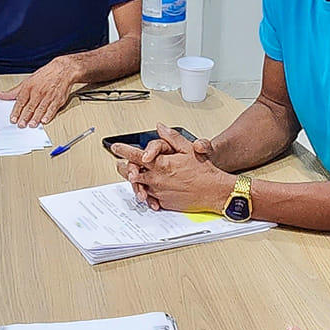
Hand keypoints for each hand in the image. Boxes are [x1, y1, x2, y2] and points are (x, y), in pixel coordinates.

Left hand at [0, 59, 79, 125]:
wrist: (62, 70)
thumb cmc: (44, 76)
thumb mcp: (27, 81)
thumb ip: (13, 91)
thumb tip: (0, 95)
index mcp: (29, 87)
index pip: (21, 101)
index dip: (16, 111)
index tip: (13, 119)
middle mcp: (38, 92)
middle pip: (30, 106)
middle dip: (25, 117)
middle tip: (21, 125)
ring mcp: (48, 96)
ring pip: (40, 108)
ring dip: (36, 118)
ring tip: (31, 124)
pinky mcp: (58, 99)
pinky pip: (52, 109)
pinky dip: (48, 115)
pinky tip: (45, 120)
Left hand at [116, 126, 234, 212]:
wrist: (214, 191)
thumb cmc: (204, 171)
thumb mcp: (188, 149)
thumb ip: (172, 137)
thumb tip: (160, 127)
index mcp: (161, 164)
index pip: (135, 156)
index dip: (123, 150)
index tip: (115, 147)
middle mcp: (157, 179)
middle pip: (131, 173)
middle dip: (124, 168)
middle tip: (120, 164)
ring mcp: (159, 192)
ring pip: (138, 186)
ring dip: (133, 181)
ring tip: (132, 177)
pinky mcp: (163, 202)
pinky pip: (149, 197)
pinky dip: (146, 192)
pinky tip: (145, 190)